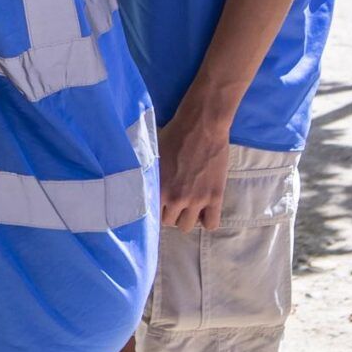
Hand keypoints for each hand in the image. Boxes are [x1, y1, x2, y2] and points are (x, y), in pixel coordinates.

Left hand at [157, 98, 232, 231]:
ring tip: (189, 204)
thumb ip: (148, 177)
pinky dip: (207, 220)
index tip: (160, 206)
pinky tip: (204, 209)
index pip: (152, 216)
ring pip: (188, 226)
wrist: (202, 125)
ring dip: (187, 217)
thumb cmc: (174, 135)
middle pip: (170, 223)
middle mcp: (176, 198)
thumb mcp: (153, 156)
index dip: (156, 210)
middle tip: (175, 201)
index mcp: (158, 188)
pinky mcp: (215, 197)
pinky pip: (211, 224)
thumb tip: (136, 188)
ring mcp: (197, 200)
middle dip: (171, 213)